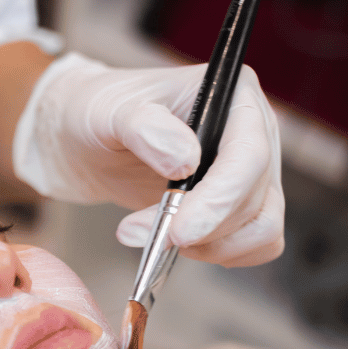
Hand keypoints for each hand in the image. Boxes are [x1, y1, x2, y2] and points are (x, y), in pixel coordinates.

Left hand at [14, 52, 282, 267]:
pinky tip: (179, 246)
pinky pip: (258, 242)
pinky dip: (222, 253)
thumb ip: (144, 128)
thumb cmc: (99, 113)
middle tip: (136, 233)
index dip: (219, 200)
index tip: (179, 232)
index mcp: (233, 95)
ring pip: (261, 226)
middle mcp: (255, 131)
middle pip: (255, 197)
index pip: (249, 155)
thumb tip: (186, 160)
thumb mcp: (108, 111)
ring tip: (153, 238)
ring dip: (211, 247)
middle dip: (199, 228)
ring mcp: (251, 171)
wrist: (87, 140)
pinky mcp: (240, 204)